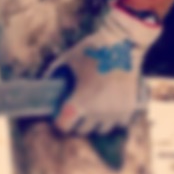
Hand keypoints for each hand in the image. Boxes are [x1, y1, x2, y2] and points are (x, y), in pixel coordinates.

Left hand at [45, 5, 160, 134]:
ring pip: (102, 129)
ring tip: (95, 109)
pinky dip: (115, 118)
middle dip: (77, 120)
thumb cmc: (93, 51)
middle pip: (83, 129)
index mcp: (81, 101)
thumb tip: (43, 83)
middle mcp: (98, 111)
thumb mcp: (68, 59)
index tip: (60, 113)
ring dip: (96, 122)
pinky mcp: (130, 108)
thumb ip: (54, 72)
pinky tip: (110, 108)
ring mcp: (116, 111)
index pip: (64, 125)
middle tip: (77, 109)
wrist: (123, 44)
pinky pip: (119, 123)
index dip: (60, 120)